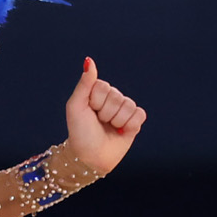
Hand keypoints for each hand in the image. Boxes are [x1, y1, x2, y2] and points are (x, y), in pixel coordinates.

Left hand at [61, 58, 143, 172]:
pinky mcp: (134, 121)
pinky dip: (130, 125)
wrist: (90, 156)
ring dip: (117, 121)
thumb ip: (85, 83)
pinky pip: (140, 114)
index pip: (104, 87)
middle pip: (117, 96)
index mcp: (97, 91)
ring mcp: (123, 109)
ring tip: (109, 128)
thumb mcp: (76, 105)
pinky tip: (121, 131)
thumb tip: (89, 60)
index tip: (89, 112)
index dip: (96, 102)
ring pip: (129, 106)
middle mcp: (111, 98)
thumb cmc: (80, 131)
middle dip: (106, 113)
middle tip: (98, 122)